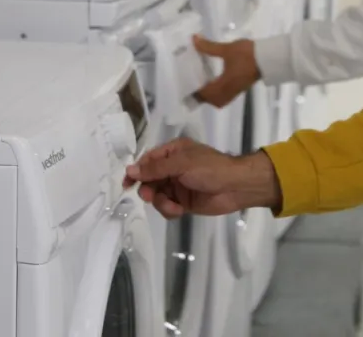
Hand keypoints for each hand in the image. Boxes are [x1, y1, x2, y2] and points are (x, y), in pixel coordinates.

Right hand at [124, 137, 281, 217]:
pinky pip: (167, 207)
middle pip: (149, 180)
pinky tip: (180, 210)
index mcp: (173, 152)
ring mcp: (178, 186)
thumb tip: (130, 170)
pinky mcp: (184, 202)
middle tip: (150, 196)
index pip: (148, 161)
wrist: (235, 187)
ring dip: (160, 202)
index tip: (127, 184)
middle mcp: (173, 168)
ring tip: (173, 206)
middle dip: (148, 190)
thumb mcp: (181, 164)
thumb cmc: (209, 169)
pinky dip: (170, 210)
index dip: (136, 171)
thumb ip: (155, 168)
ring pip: (157, 196)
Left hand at [193, 35, 259, 107]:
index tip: (188, 88)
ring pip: (222, 100)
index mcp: (225, 83)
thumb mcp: (226, 49)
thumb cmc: (247, 53)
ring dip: (213, 97)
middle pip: (215, 101)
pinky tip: (217, 83)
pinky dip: (220, 94)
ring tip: (205, 86)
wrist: (268, 57)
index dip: (197, 93)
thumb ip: (209, 46)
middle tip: (195, 87)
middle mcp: (231, 90)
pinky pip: (228, 96)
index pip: (208, 93)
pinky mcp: (242, 86)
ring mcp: (238, 89)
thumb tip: (194, 39)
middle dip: (204, 98)